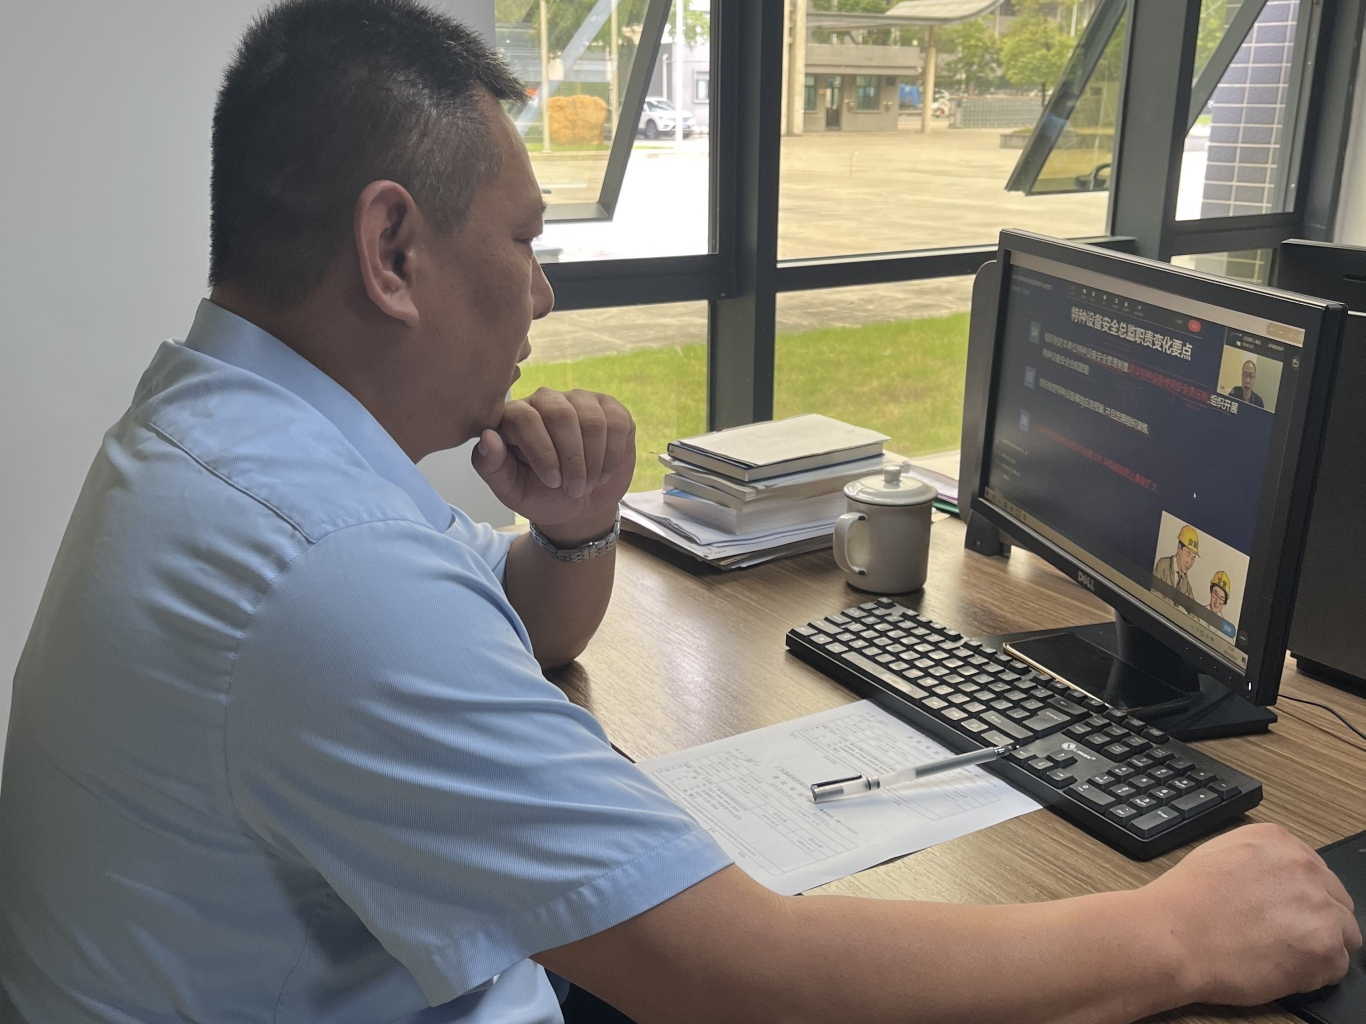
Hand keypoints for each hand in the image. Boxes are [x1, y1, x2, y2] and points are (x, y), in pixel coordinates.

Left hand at [473, 388, 635, 541]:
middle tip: (573, 489)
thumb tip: (487, 436)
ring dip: (593, 460)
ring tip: (587, 483)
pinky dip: (612, 455)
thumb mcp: (511, 490)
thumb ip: (491, 466)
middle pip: (560, 414)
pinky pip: (615, 423)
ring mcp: (579, 400)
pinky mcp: (609, 409)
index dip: (542, 452)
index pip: (525, 417)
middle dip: (571, 458)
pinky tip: (604, 471)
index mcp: (515, 416)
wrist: (580, 507)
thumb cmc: (540, 496)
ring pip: (591, 420)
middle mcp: (546, 400)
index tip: (552, 482)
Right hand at [1144, 822, 1359, 1005]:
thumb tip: (1278, 883)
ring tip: (1278, 954)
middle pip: (1336, 901)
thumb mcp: (1219, 855)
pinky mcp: (1324, 946)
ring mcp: (1318, 906)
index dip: (1301, 897)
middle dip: (1315, 920)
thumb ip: (1260, 862)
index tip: (1286, 912)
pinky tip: (1279, 968)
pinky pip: (1337, 967)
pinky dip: (1313, 974)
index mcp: (1278, 841)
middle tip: (1281, 937)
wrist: (1172, 936)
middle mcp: (1304, 867)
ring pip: (1345, 934)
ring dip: (1318, 946)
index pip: (1316, 872)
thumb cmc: (1184, 902)